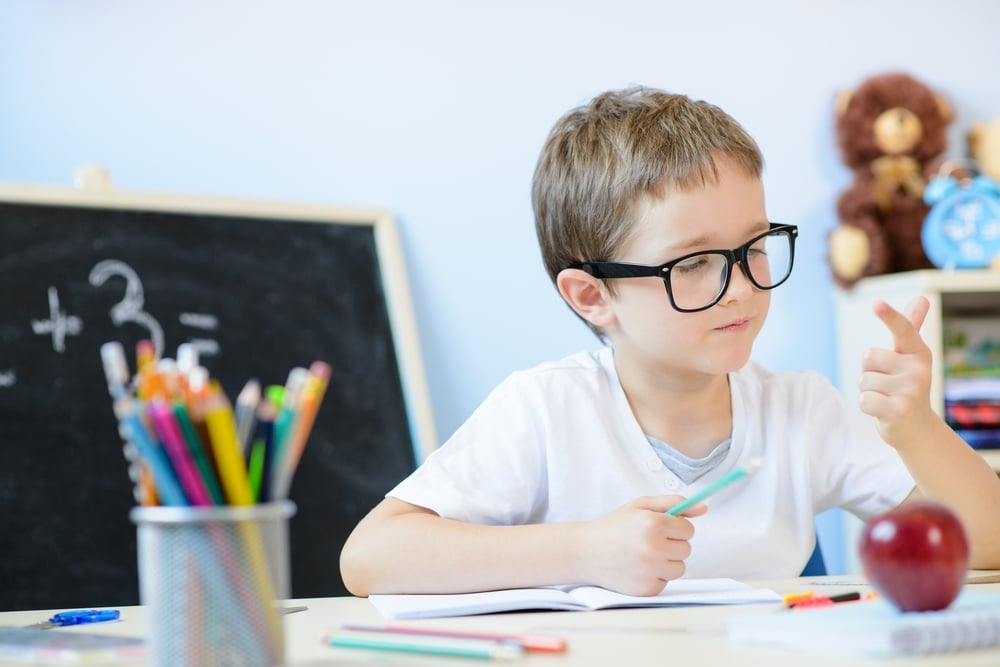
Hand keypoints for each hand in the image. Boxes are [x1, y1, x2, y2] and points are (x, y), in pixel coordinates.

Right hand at [578, 495, 705, 595]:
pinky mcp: (647, 588)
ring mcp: (650, 570)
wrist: (586, 552)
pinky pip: (666, 582)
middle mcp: (654, 547)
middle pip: (686, 549)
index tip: (660, 528)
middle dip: (671, 544)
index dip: (675, 528)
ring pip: (680, 568)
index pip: (688, 530)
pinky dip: (656, 576)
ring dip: (667, 562)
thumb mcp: (640, 506)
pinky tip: (638, 568)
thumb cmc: (614, 526)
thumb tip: (703, 508)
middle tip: (649, 541)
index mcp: (653, 523)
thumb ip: (672, 503)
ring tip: (644, 555)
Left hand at [858, 297, 934, 448]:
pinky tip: (883, 410)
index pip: (903, 330)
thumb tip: (922, 298)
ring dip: (868, 391)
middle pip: (868, 358)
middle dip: (870, 372)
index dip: (889, 316)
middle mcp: (918, 370)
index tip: (877, 303)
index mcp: (918, 353)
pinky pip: (864, 400)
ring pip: (864, 380)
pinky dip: (867, 406)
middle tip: (887, 385)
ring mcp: (910, 391)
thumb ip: (909, 328)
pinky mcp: (899, 411)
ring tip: (887, 398)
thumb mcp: (907, 357)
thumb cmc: (905, 386)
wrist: (916, 428)